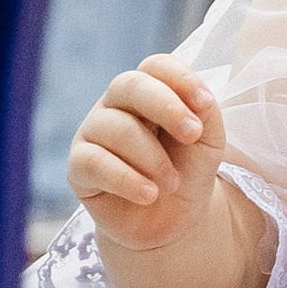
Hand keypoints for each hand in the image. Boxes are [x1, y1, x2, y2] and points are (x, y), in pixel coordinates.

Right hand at [66, 55, 227, 252]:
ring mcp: (92, 132)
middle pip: (129, 84)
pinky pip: (95, 162)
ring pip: (116, 128)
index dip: (180, 79)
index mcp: (148, 91)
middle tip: (193, 135)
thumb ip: (206, 114)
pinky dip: (127, 179)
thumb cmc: (188, 171)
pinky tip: (149, 194)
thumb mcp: (208, 142)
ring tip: (171, 183)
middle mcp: (115, 105)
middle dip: (166, 107)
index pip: (156, 66)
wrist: (172, 221)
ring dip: (153, 158)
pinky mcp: (78, 166)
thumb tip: (198, 101)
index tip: (205, 104)